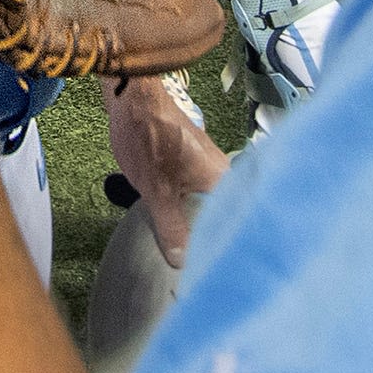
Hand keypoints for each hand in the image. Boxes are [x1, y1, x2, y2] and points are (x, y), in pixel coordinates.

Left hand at [104, 76, 227, 266]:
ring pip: (211, 206)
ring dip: (202, 227)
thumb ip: (172, 229)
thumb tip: (183, 265)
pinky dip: (190, 212)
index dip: (233, 248)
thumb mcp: (158, 193)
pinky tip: (181, 229)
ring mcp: (207, 168)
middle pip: (227, 216)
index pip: (239, 223)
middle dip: (217, 241)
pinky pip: (197, 195)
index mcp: (225, 180)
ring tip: (197, 259)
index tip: (229, 276)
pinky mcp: (190, 164)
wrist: (133, 97)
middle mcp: (224, 174)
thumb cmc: (150, 141)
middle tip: (211, 272)